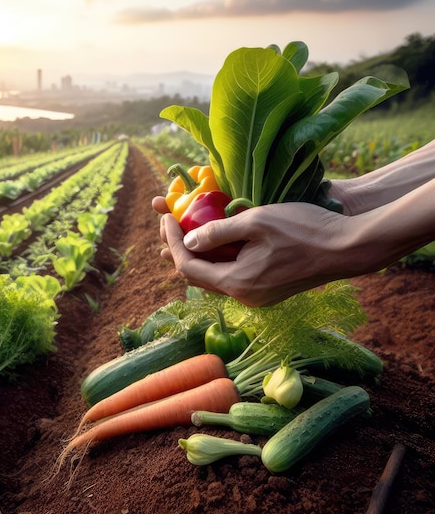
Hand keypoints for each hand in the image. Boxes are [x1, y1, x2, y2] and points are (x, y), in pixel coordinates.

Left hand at [156, 202, 352, 306]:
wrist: (347, 248)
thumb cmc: (304, 229)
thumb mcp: (256, 221)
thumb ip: (218, 232)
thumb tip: (188, 242)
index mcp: (237, 282)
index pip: (188, 266)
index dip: (172, 241)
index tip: (166, 217)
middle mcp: (244, 296)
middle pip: (198, 276)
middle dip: (179, 251)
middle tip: (170, 225)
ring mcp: (258, 296)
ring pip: (215, 278)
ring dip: (198, 257)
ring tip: (185, 233)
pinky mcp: (269, 290)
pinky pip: (233, 278)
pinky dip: (218, 261)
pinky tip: (216, 243)